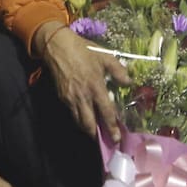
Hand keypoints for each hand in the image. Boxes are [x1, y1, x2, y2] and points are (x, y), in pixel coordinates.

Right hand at [38, 22, 129, 142]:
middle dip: (96, 136)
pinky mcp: (62, 97)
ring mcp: (71, 98)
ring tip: (95, 133)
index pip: (106, 113)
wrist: (58, 46)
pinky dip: (79, 118)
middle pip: (89, 124)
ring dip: (87, 129)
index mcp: (96, 87)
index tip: (116, 138)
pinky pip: (72, 113)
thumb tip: (129, 82)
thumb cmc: (83, 50)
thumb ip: (118, 71)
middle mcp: (83, 97)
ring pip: (79, 121)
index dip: (111, 127)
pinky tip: (85, 117)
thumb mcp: (105, 56)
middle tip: (105, 140)